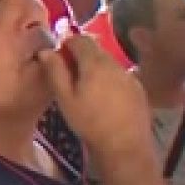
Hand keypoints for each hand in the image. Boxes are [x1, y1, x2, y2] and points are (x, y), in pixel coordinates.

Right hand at [37, 34, 150, 160]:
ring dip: (97, 69)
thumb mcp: (65, 98)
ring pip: (109, 63)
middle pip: (96, 50)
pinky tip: (106, 99)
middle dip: (82, 56)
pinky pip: (120, 76)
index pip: (80, 39)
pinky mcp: (139, 89)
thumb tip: (46, 51)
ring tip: (87, 89)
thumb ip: (55, 71)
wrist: (124, 144)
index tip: (59, 59)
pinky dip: (110, 80)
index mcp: (95, 62)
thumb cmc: (89, 122)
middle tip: (70, 76)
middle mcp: (115, 64)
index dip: (67, 45)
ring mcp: (130, 76)